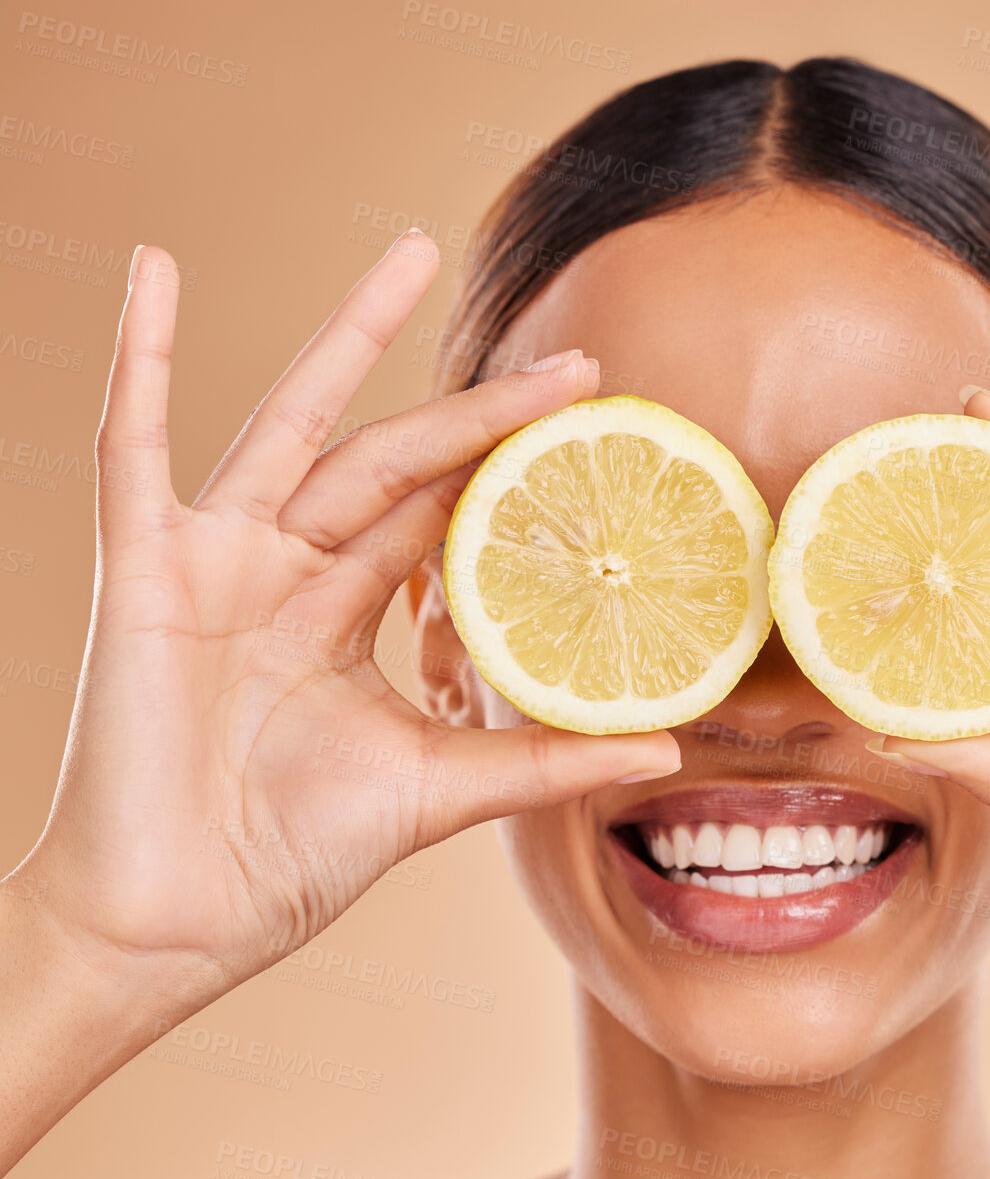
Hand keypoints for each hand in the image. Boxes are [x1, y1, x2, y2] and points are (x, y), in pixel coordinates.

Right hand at [16, 233, 679, 993]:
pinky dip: (140, 359)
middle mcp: (286, 573)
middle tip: (577, 362)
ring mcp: (217, 562)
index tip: (596, 439)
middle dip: (482, 410)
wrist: (176, 924)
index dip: (514, 475)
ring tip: (409, 254)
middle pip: (396, 460)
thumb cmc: (288, 856)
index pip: (443, 519)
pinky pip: (133, 447)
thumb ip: (543, 759)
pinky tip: (154, 271)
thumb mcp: (439, 791)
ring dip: (347, 337)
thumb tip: (667, 748)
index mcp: (344, 616)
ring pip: (296, 427)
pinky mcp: (146, 571)